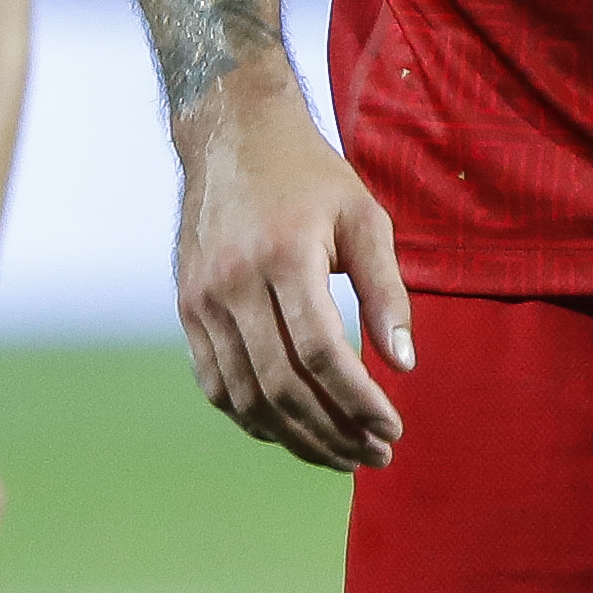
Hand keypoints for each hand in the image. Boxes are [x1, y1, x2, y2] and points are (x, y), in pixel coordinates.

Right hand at [173, 61, 414, 470]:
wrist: (232, 136)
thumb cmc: (312, 176)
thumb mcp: (364, 217)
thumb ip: (386, 290)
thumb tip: (404, 363)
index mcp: (286, 257)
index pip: (322, 354)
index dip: (359, 401)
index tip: (393, 429)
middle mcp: (235, 284)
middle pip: (283, 386)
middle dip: (333, 433)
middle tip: (375, 456)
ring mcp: (204, 301)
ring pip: (246, 396)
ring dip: (296, 438)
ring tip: (342, 455)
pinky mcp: (188, 310)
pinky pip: (216, 384)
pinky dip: (254, 418)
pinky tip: (291, 431)